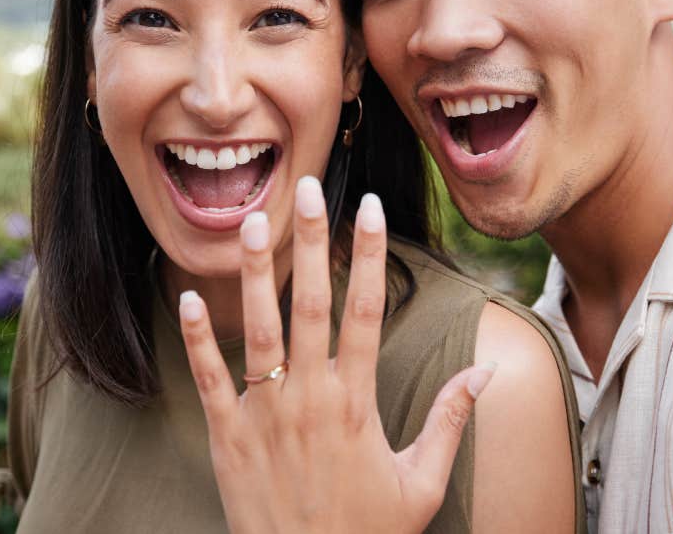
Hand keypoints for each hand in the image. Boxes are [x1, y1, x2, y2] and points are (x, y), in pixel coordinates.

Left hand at [178, 176, 497, 533]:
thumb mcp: (421, 484)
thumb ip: (449, 422)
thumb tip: (484, 371)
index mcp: (356, 403)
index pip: (365, 312)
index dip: (368, 256)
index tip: (370, 209)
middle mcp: (309, 398)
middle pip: (311, 304)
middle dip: (310, 241)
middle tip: (306, 188)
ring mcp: (264, 415)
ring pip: (258, 330)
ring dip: (253, 274)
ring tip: (251, 222)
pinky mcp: (227, 438)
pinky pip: (208, 379)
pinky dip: (198, 339)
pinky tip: (188, 297)